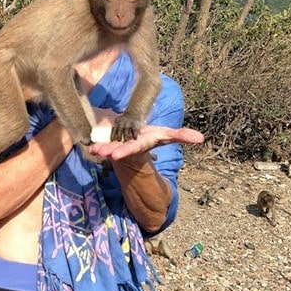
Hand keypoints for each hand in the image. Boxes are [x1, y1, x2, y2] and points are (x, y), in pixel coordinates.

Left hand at [88, 108, 204, 160]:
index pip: (135, 147)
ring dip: (101, 148)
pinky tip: (89, 142)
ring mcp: (117, 145)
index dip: (126, 150)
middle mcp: (128, 146)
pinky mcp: (108, 141)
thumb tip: (201, 139)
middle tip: (104, 153)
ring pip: (108, 146)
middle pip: (120, 149)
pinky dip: (95, 142)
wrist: (135, 141)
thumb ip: (182, 136)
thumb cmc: (151, 136)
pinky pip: (101, 141)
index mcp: (141, 144)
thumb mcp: (166, 135)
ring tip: (94, 148)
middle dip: (112, 151)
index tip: (116, 155)